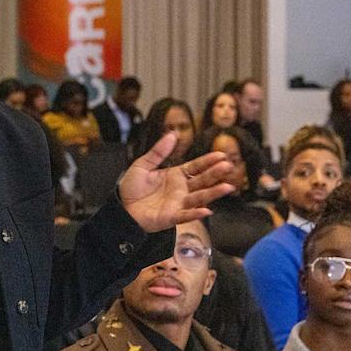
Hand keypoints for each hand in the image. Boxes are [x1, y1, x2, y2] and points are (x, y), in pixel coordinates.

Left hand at [118, 131, 234, 231]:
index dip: (208, 161)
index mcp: (176, 175)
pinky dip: (195, 213)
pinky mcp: (171, 217)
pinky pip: (186, 215)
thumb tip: (172, 134)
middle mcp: (181, 190)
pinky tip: (206, 210)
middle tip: (228, 166)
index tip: (221, 155)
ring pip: (199, 197)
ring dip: (213, 193)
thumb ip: (158, 151)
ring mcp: (178, 203)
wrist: (121, 208)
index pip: (196, 167)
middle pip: (202, 180)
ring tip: (227, 187)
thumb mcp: (143, 165)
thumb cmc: (132, 188)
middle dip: (215, 174)